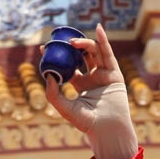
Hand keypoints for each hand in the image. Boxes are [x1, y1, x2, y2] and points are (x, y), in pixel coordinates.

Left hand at [42, 23, 136, 158]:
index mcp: (81, 85)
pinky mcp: (115, 74)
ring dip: (84, 44)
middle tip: (59, 41)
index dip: (58, 56)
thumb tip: (48, 74)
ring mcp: (105, 75)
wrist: (105, 129)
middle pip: (82, 56)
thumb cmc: (86, 122)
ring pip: (94, 54)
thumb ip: (53, 93)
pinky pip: (108, 55)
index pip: (69, 66)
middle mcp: (93, 78)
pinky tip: (98, 29)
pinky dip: (104, 41)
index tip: (44, 48)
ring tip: (72, 42)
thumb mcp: (63, 106)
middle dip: (71, 47)